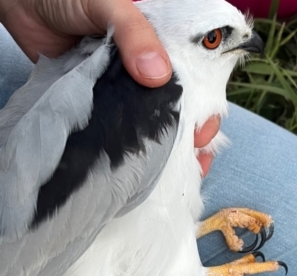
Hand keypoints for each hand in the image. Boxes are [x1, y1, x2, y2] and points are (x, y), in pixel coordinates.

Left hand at [0, 0, 219, 174]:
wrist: (24, 6)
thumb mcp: (107, 4)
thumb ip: (134, 33)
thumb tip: (158, 77)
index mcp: (163, 45)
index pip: (195, 81)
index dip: (205, 108)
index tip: (203, 133)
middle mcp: (151, 70)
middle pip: (181, 107)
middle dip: (192, 134)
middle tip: (196, 158)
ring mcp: (128, 90)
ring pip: (157, 122)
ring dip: (171, 147)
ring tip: (181, 171)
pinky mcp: (106, 103)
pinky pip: (127, 127)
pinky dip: (138, 147)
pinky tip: (148, 166)